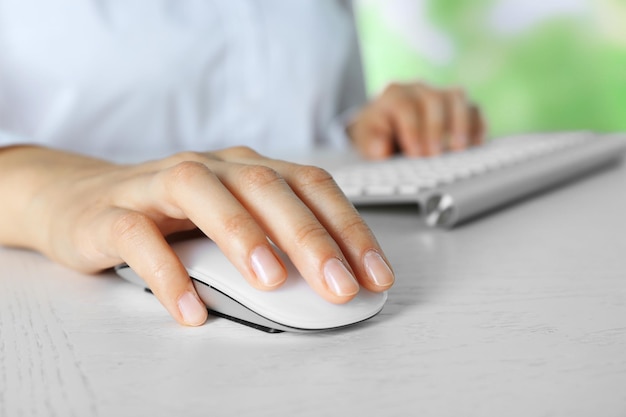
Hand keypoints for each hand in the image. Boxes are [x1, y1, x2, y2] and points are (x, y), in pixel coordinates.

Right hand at [2, 146, 393, 325]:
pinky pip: (139, 238)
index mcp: (246, 168)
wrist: (81, 199)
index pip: (309, 185)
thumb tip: (331, 282)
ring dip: (243, 236)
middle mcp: (210, 168)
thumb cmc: (171, 214)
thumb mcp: (233, 220)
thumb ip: (276, 242)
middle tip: (339, 284)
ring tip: (273, 282)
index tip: (374, 273)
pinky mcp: (113, 213)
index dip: (347, 227)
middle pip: (265, 187)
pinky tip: (191, 310)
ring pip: (203, 194)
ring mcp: (158, 185)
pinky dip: (167, 275)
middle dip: (309, 236)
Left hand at [348, 82, 486, 158]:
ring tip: (459, 150)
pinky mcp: (459, 107)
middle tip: (435, 156)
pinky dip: (477, 126)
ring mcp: (441, 94)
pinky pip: (474, 110)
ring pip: (457, 99)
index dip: (412, 131)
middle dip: (436, 129)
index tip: (416, 154)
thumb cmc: (378, 134)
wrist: (387, 127)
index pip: (406, 107)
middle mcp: (420, 89)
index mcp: (395, 94)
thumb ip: (371, 143)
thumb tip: (381, 149)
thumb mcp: (366, 138)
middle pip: (433, 100)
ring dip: (460, 124)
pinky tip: (476, 145)